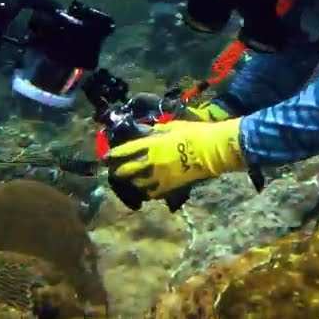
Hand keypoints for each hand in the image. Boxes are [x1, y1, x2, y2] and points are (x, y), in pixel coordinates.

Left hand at [105, 119, 245, 201]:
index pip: (125, 151)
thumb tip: (147, 134)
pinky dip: (146, 191)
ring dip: (131, 182)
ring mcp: (158, 176)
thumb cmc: (194, 133)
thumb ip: (156, 131)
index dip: (113, 155)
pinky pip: (151, 192)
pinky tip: (145, 189)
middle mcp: (150, 161)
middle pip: (126, 170)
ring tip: (129, 181)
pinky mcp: (168, 186)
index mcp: (151, 144)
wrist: (212, 150)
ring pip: (136, 184)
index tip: (106, 158)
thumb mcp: (172, 126)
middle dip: (118, 171)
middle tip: (114, 171)